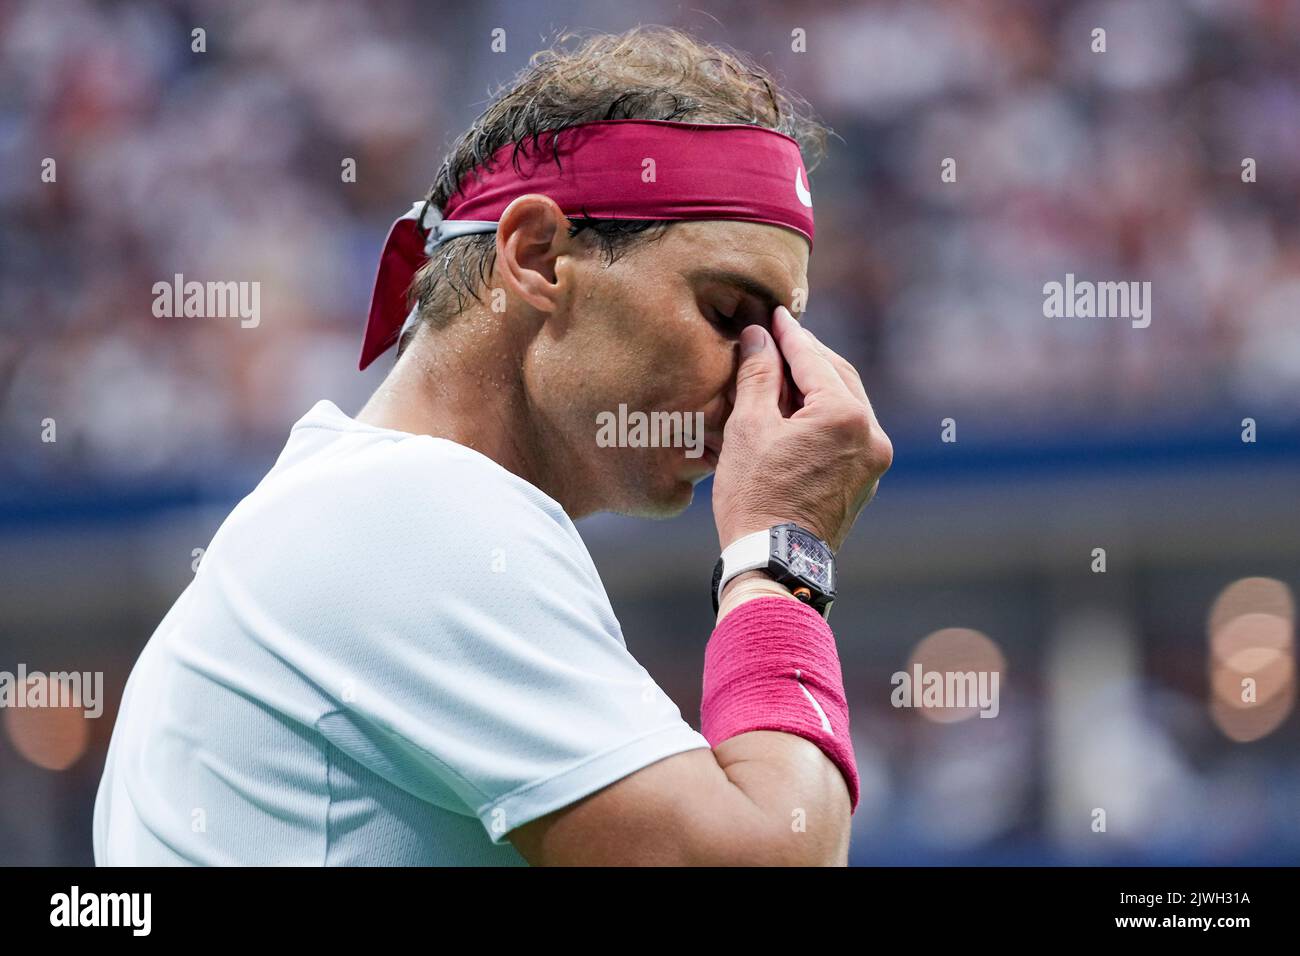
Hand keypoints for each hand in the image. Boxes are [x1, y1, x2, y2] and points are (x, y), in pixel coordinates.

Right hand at [712, 306, 891, 552]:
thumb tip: (758, 338)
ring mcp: (873, 462)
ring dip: (816, 386)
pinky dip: (823, 417)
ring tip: (783, 373)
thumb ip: (758, 375)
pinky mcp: (864, 482)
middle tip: (778, 338)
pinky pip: (846, 435)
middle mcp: (872, 435)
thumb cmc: (755, 495)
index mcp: (846, 416)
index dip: (789, 335)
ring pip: (845, 406)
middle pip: (838, 378)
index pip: (814, 360)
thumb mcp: (749, 427)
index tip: (774, 316)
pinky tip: (796, 412)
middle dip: (807, 357)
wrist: (774, 561)